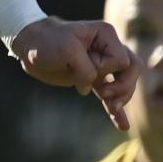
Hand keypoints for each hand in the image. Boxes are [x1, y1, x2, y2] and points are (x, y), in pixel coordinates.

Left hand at [10, 18, 140, 130]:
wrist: (31, 47)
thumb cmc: (47, 41)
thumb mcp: (67, 50)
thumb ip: (85, 69)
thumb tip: (90, 88)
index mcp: (106, 35)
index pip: (121, 59)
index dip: (106, 68)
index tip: (88, 66)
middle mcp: (109, 48)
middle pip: (132, 70)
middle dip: (124, 86)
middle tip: (104, 95)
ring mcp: (102, 65)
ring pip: (125, 84)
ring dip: (122, 98)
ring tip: (112, 108)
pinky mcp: (93, 79)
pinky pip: (110, 95)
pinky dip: (116, 110)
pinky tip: (122, 126)